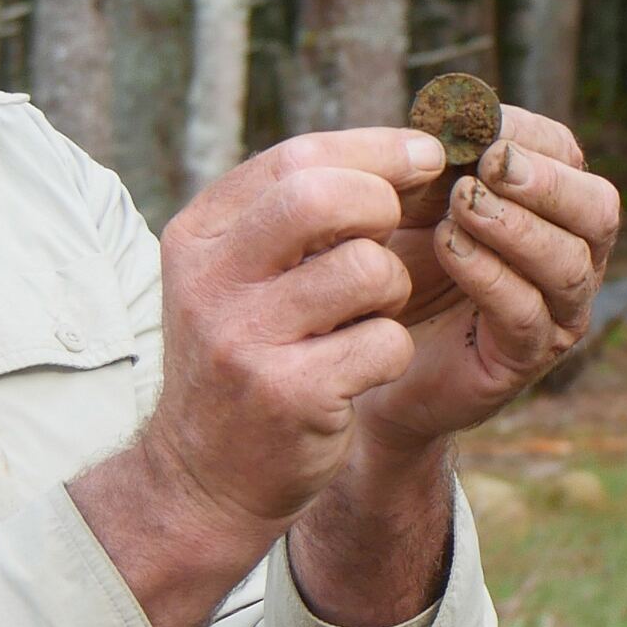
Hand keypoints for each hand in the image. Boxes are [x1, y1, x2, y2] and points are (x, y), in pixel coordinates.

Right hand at [130, 127, 446, 533]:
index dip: (375, 149)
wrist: (205, 477)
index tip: (427, 155)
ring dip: (393, 287)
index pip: (294, 158)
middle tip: (397, 233)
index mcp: (198, 237)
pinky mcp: (288, 395)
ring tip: (370, 314)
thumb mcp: (239, 276)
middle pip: (322, 197)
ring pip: (367, 269)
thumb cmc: (246, 356)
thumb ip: (293, 216)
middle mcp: (210, 282)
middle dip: (384, 204)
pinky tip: (362, 367)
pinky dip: (392, 351)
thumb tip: (407, 151)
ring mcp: (245, 340)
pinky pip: (385, 342)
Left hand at [360, 106, 620, 455]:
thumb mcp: (413, 198)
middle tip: (491, 164)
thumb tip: (450, 113)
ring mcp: (556, 312)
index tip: (479, 123)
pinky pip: (525, 313)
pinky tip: (448, 246)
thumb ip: (434, 160)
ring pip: (569, 265)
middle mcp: (572, 256)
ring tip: (461, 206)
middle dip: (547, 183)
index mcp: (552, 205)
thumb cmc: (397, 260)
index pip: (569, 156)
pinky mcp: (525, 358)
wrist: (366, 346)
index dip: (529, 134)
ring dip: (515, 227)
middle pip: (598, 211)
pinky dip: (489, 274)